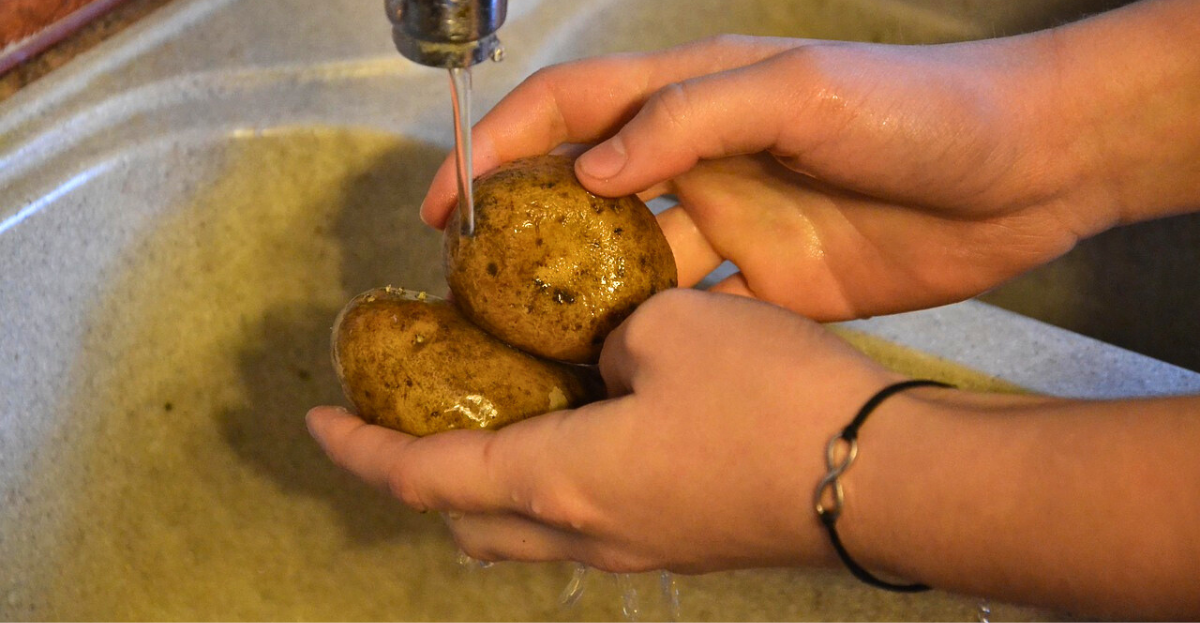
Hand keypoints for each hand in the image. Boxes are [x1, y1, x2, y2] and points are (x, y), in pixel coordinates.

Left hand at [308, 289, 903, 572]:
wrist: (886, 478)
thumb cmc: (772, 401)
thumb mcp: (673, 326)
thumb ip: (614, 333)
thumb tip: (610, 349)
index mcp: (562, 480)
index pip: (425, 475)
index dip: (361, 450)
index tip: (316, 423)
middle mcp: (587, 531)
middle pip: (465, 519)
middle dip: (416, 476)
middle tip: (401, 421)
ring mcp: (640, 548)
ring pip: (524, 530)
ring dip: (484, 484)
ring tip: (486, 420)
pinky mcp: (683, 544)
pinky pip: (584, 523)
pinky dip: (549, 483)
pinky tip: (581, 427)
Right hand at [420, 34, 1117, 319]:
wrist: (1029, 170)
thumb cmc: (921, 107)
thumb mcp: (801, 92)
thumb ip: (693, 118)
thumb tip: (594, 168)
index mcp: (697, 96)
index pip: (572, 111)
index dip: (499, 148)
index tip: (446, 203)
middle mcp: (703, 160)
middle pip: (586, 195)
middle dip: (524, 233)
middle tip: (473, 290)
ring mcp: (737, 228)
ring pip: (633, 264)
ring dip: (582, 297)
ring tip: (529, 345)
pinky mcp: (775, 287)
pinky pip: (696, 317)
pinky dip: (657, 343)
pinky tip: (622, 375)